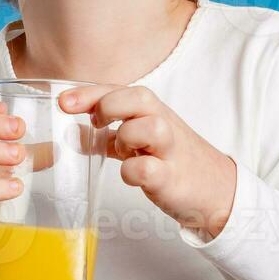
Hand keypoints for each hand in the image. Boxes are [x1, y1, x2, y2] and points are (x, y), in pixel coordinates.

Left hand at [59, 85, 237, 238]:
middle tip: (97, 124)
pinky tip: (130, 175)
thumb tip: (74, 132)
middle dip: (110, 106)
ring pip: (151, 127)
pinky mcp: (173, 179)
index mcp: (152, 112)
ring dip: (127, 137)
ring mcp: (170, 151)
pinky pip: (150, 169)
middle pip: (140, 98)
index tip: (63, 103)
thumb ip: (110, 135)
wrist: (215, 189)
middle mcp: (163, 124)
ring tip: (122, 152)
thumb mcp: (141, 141)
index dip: (89, 94)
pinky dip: (134, 171)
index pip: (119, 90)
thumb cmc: (172, 160)